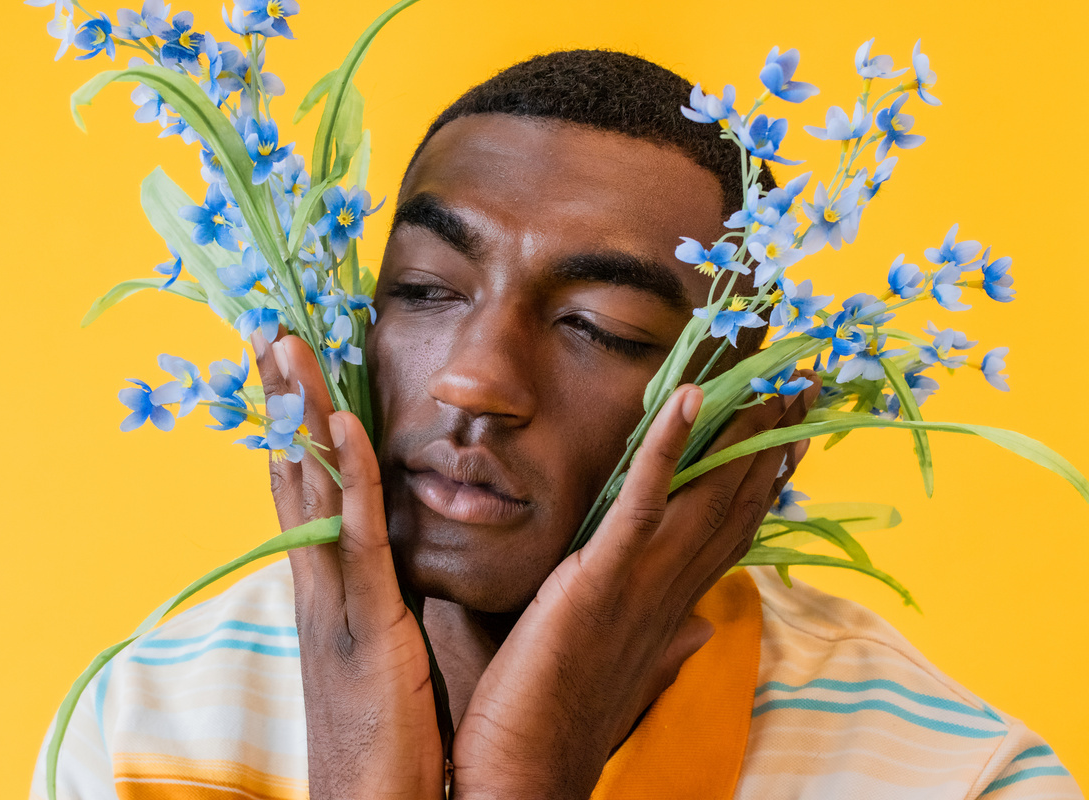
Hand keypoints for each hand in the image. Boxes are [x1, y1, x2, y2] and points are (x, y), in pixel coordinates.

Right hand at [253, 330, 444, 799]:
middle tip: (267, 329)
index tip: (288, 366)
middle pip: (292, 472)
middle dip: (279, 400)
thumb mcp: (382, 650)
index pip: (302, 488)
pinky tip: (344, 425)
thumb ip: (385, 595)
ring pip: (311, 489)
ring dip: (299, 413)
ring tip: (285, 345)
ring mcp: (333, 601)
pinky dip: (348, 477)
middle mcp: (315, 584)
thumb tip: (400, 555)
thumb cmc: (390, 736)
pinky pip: (356, 537)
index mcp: (324, 588)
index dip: (292, 425)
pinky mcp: (365, 625)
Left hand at [450, 373, 820, 799]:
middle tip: (802, 388)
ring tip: (768, 382)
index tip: (791, 435)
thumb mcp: (624, 674)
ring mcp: (641, 583)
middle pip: (734, 504)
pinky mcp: (601, 579)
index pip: (732, 531)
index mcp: (674, 607)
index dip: (765, 480)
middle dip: (770, 444)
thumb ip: (668, 645)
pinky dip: (665, 450)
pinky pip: (642, 505)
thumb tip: (703, 629)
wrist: (525, 775)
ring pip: (705, 496)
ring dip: (738, 435)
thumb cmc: (561, 720)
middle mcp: (672, 590)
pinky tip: (688, 400)